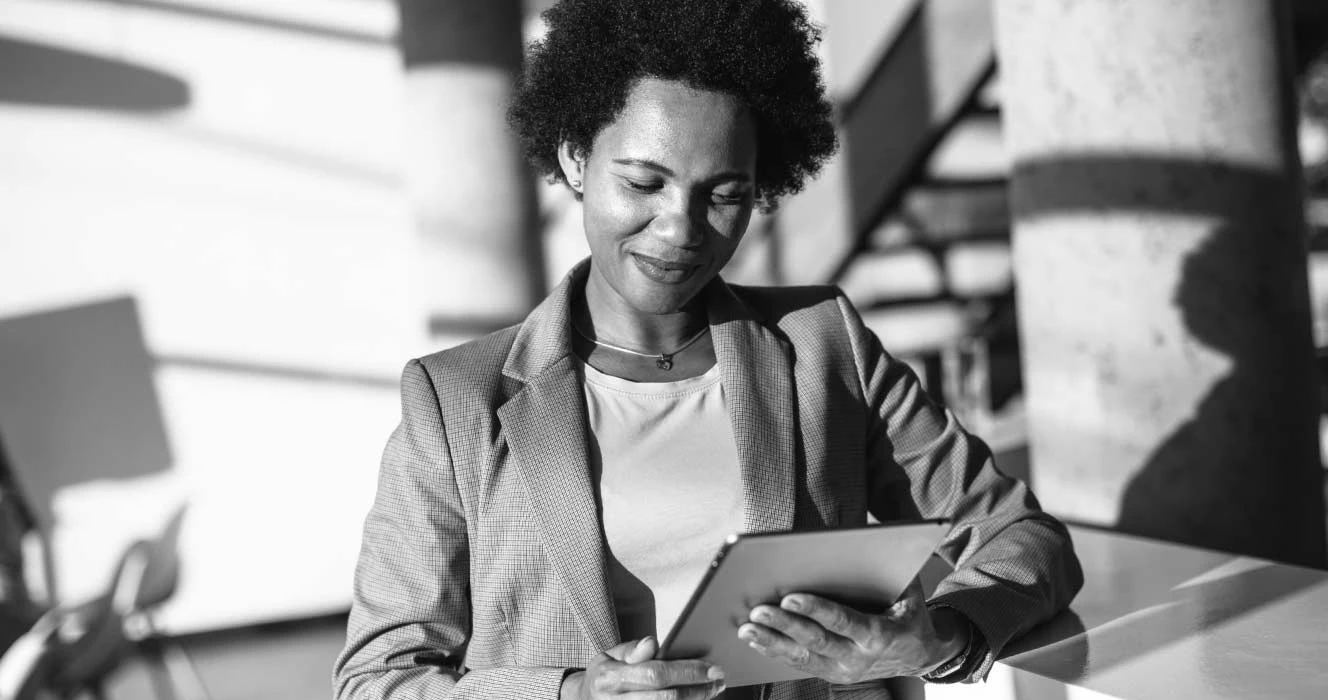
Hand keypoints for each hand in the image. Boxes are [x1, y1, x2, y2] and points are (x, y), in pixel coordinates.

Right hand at [560, 636, 726, 699]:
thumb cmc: (603, 676)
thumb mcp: (609, 656)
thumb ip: (632, 650)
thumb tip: (653, 643)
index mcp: (610, 678)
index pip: (655, 675)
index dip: (687, 672)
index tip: (712, 668)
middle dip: (698, 691)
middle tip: (719, 681)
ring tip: (711, 691)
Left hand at [736, 579, 967, 683]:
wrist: (921, 656)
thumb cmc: (911, 616)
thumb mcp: (910, 590)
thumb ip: (892, 565)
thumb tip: (872, 532)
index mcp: (879, 635)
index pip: (842, 621)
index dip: (816, 610)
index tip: (790, 598)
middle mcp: (859, 657)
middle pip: (815, 641)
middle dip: (784, 626)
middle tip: (758, 611)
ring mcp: (843, 670)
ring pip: (802, 657)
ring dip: (772, 642)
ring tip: (747, 629)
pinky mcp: (831, 674)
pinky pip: (800, 664)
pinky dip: (776, 652)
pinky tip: (757, 640)